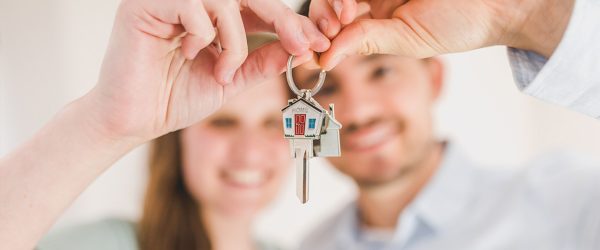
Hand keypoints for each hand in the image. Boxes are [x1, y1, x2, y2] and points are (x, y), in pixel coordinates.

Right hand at [88, 0, 319, 142]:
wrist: (135, 120)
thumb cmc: (175, 99)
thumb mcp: (231, 80)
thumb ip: (261, 62)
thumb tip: (300, 48)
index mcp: (213, 16)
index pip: (259, 8)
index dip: (290, 22)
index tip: (317, 43)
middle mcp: (192, 2)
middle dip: (281, 19)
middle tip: (302, 44)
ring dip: (235, 40)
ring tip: (222, 71)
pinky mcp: (145, 5)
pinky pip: (192, 4)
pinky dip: (203, 33)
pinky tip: (188, 53)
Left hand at [309, 0, 574, 69]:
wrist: (495, 6)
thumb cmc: (457, 25)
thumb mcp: (406, 41)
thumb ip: (365, 42)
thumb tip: (322, 60)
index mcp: (374, 17)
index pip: (334, 20)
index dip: (319, 31)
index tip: (313, 48)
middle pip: (330, 0)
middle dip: (323, 13)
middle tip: (333, 26)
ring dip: (335, 0)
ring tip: (346, 13)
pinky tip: (350, 6)